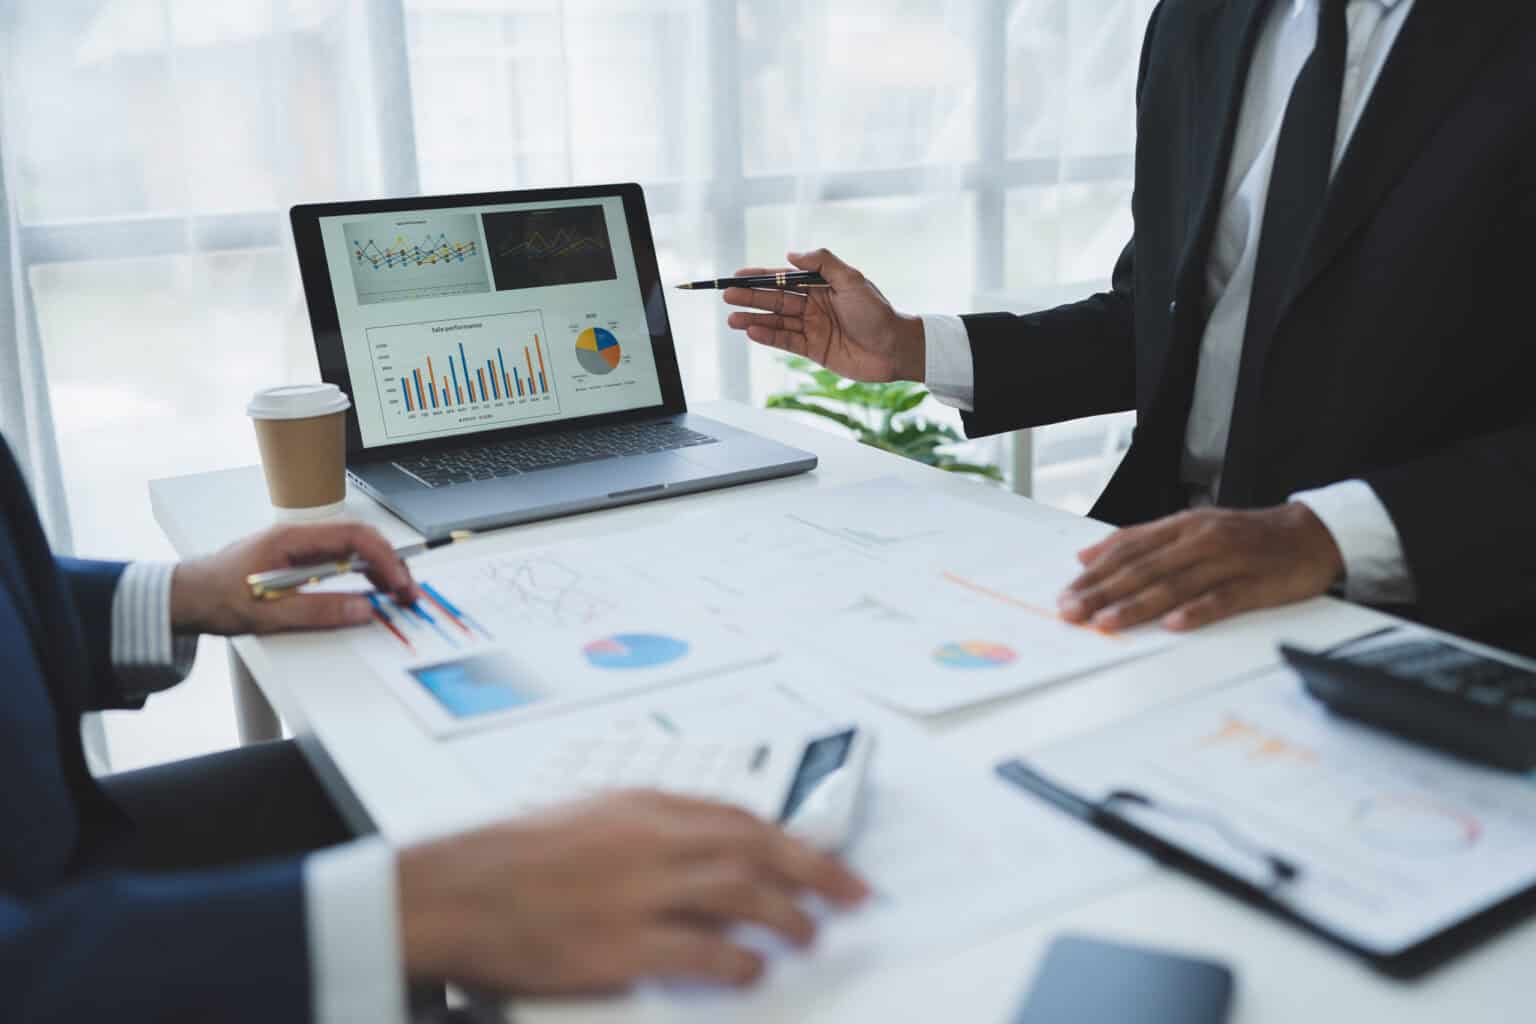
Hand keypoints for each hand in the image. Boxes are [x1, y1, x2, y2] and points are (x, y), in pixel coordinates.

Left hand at [170, 522, 415, 634]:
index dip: (384, 558)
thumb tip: (362, 609)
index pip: (354, 536)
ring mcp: (300, 547)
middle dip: (390, 563)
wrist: (187, 597)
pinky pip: (340, 560)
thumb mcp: (268, 612)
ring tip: (396, 594)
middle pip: (360, 540)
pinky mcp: (299, 560)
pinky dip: (362, 574)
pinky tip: (371, 590)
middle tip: (407, 592)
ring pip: (353, 549)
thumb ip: (318, 610)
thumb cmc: (217, 598)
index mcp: (293, 538)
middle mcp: (300, 536)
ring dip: (379, 569)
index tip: (398, 582)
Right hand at [397, 790, 869, 993]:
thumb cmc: (516, 856)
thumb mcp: (592, 814)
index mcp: (643, 804)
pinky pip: (702, 950)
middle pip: (757, 848)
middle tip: (853, 894)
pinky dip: (738, 961)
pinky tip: (752, 970)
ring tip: (809, 934)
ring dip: (787, 915)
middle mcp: (649, 838)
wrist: (455, 891)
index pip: (741, 815)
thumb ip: (652, 823)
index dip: (793, 841)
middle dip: (816, 872)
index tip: (827, 860)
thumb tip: (713, 842)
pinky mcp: (620, 943)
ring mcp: (636, 890)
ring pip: (741, 892)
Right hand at [723, 249, 924, 381]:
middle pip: (775, 299)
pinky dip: (768, 337)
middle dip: (750, 297)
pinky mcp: (813, 350)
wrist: (894, 348)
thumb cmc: (878, 312)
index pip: (784, 279)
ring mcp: (812, 328)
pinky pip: (785, 341)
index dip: (760, 276)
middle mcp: (813, 305)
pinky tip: (752, 331)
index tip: (737, 275)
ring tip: (732, 318)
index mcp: (821, 286)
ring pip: (776, 321)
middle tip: (726, 296)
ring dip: (753, 318)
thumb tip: (790, 255)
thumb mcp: (852, 280)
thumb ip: (822, 263)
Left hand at [1057, 503, 1344, 631]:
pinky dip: (1196, 611)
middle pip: (1143, 568)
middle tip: (1072, 612)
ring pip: (1174, 584)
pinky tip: (1172, 624)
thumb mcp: (1190, 528)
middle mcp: (1200, 540)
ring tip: (1106, 622)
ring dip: (1137, 605)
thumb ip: (1140, 540)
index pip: (1127, 549)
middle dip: (1103, 592)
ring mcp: (1227, 561)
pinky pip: (1222, 599)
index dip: (1095, 573)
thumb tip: (1089, 555)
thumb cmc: (1245, 536)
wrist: (1311, 533)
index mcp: (1181, 526)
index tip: (1066, 594)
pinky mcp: (1255, 583)